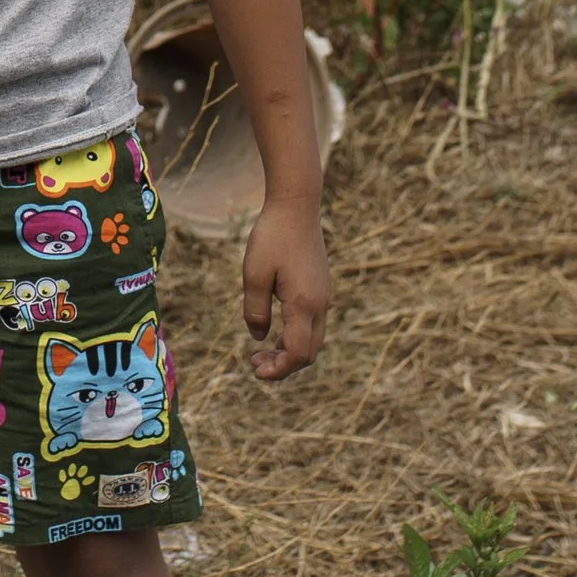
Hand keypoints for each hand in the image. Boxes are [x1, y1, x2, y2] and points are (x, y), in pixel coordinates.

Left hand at [241, 198, 328, 382]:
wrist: (296, 206)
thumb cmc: (272, 237)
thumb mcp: (254, 275)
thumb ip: (256, 311)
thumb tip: (259, 338)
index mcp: (304, 304)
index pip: (297, 353)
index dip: (278, 370)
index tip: (255, 370)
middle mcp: (320, 304)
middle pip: (309, 352)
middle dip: (284, 365)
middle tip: (254, 363)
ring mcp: (323, 296)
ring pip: (312, 339)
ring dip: (289, 352)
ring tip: (261, 352)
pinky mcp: (320, 288)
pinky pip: (312, 324)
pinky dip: (295, 336)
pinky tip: (274, 330)